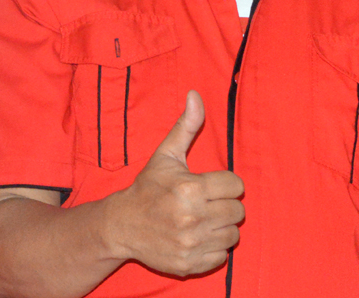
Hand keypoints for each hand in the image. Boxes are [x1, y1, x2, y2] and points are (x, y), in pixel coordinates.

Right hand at [109, 90, 244, 275]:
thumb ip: (186, 126)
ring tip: (204, 220)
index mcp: (190, 188)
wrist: (121, 227)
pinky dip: (214, 248)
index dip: (226, 184)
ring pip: (233, 234)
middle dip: (225, 205)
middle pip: (237, 211)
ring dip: (222, 227)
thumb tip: (195, 95)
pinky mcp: (189, 264)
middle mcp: (192, 217)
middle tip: (207, 203)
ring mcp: (190, 243)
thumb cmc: (148, 188)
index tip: (212, 186)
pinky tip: (198, 237)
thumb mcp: (166, 155)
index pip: (236, 186)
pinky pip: (221, 256)